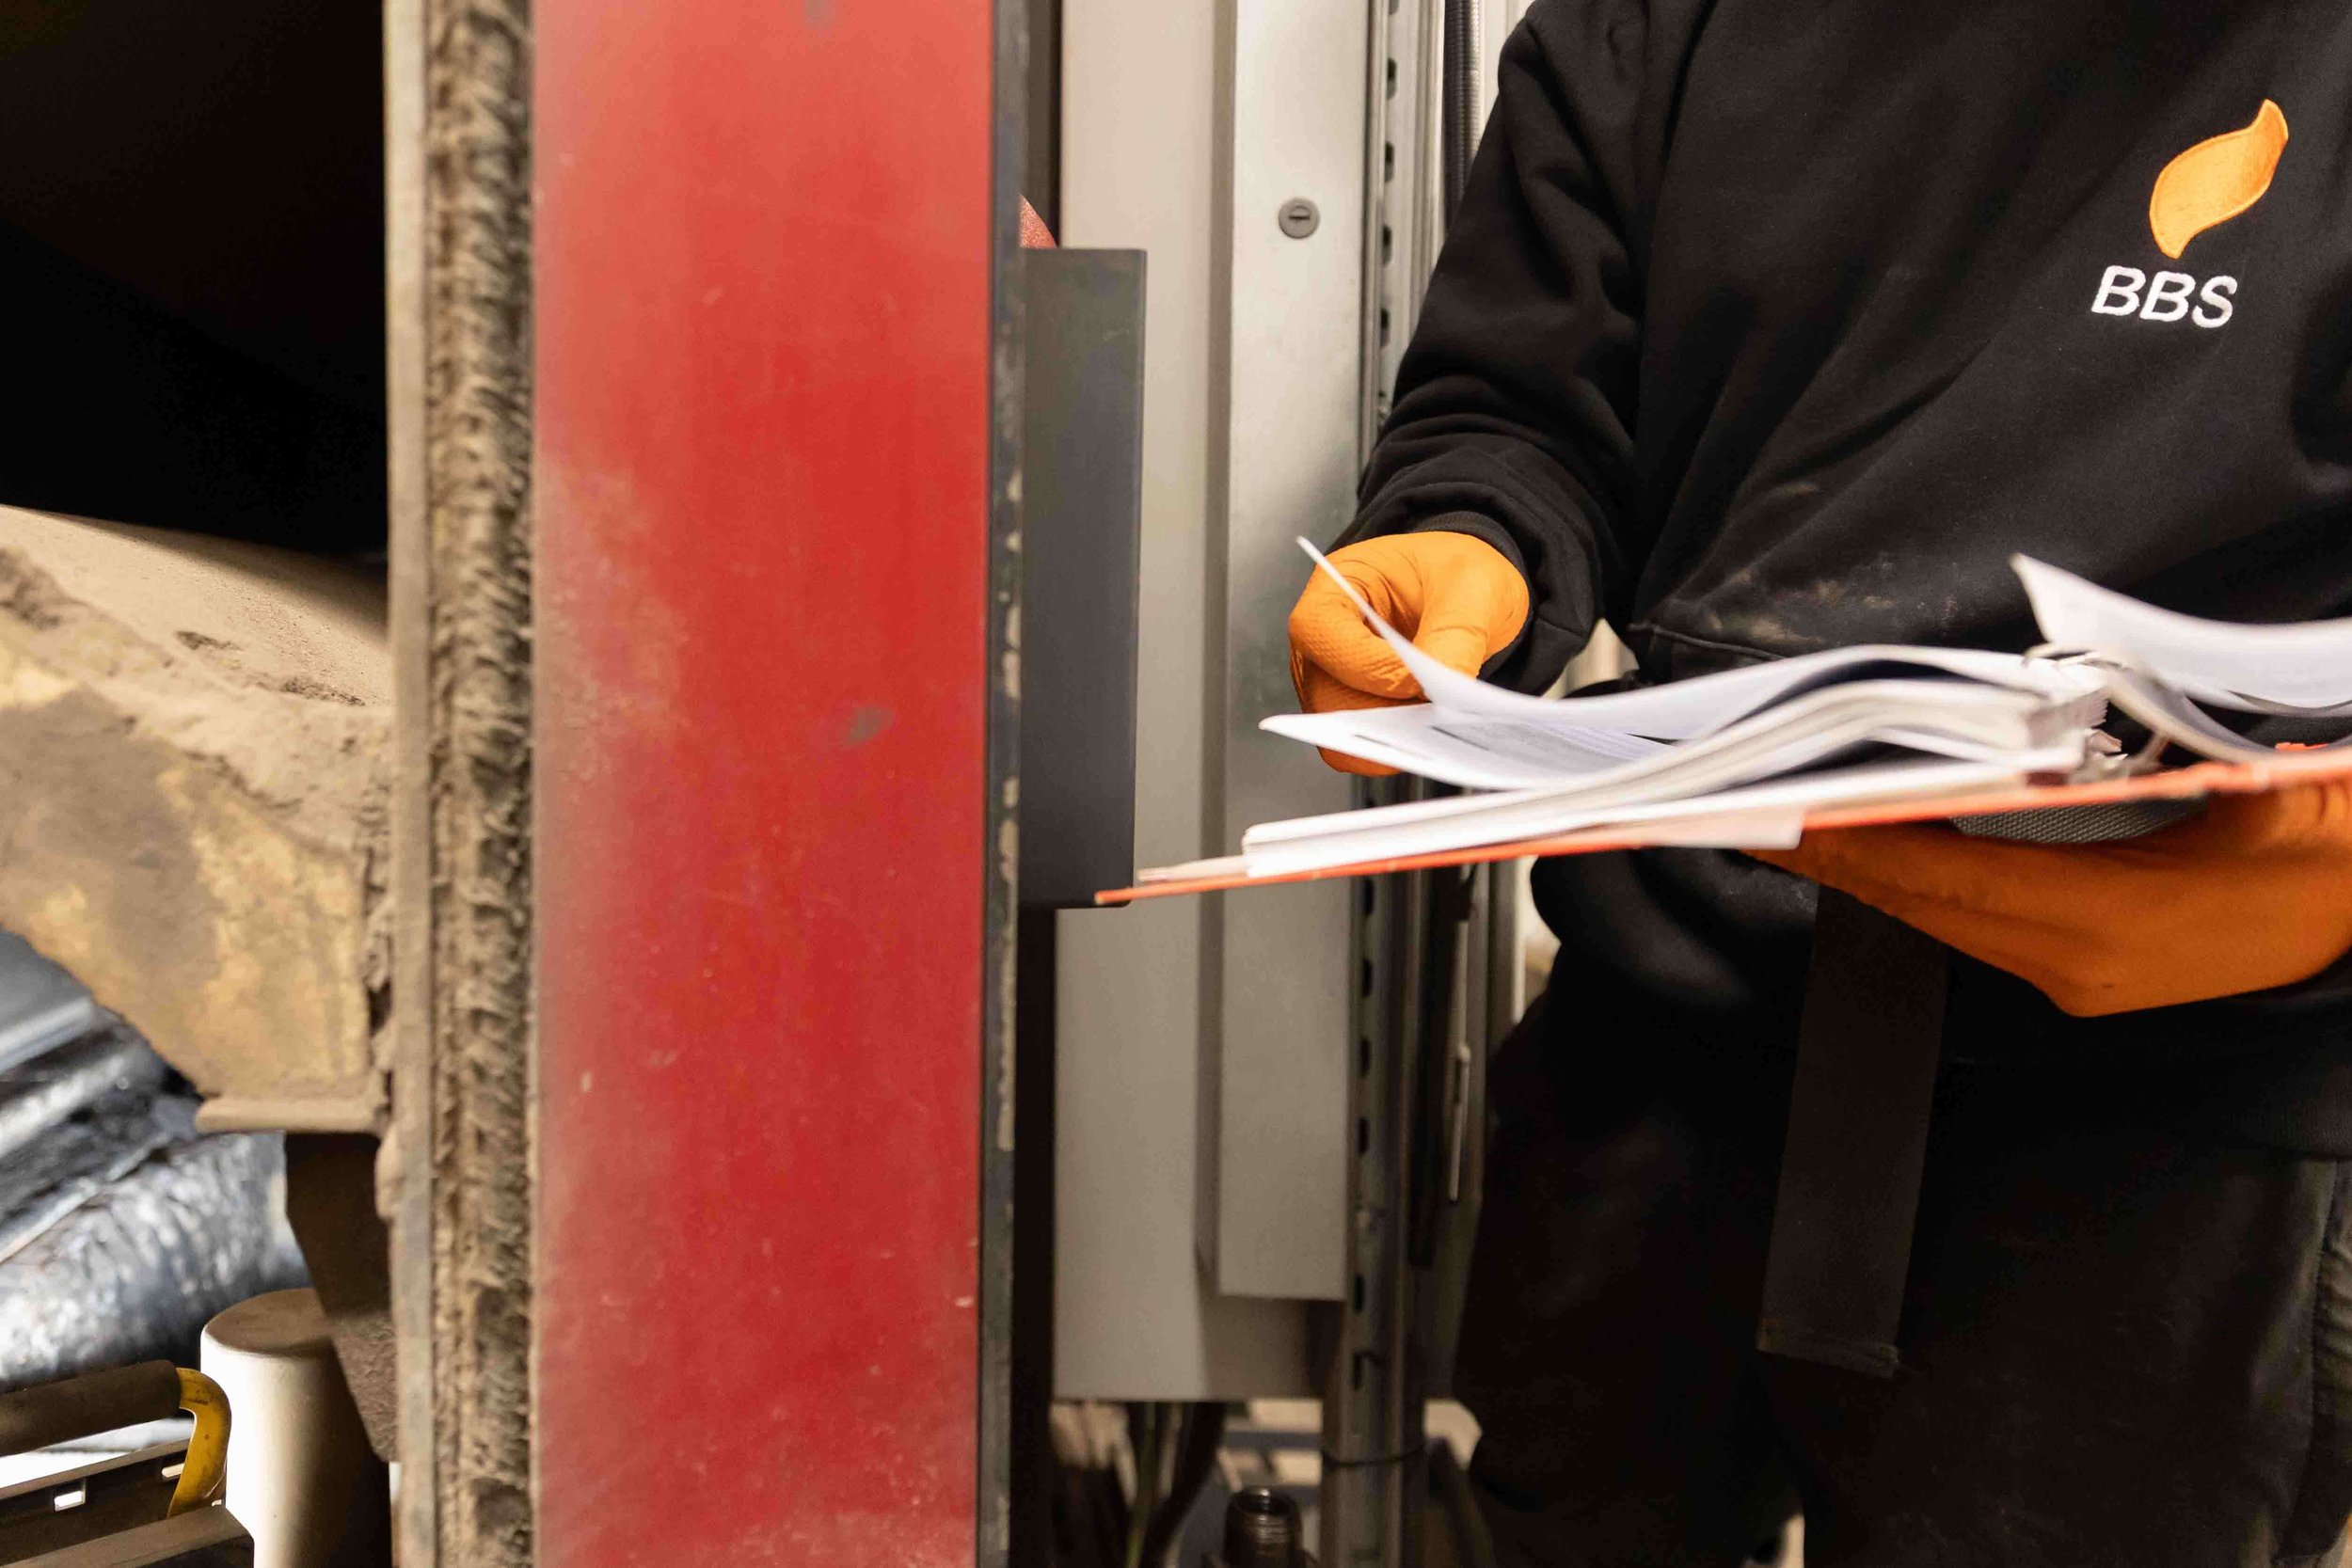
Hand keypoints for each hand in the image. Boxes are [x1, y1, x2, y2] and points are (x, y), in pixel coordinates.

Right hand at [1286, 532, 1529, 774]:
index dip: (1368, 666)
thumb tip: (1445, 691)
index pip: (1322, 634)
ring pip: (1341, 732)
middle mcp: (1321, 639)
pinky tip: (1431, 728)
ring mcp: (1329, 680)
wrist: (1462, 594)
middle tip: (1440, 708)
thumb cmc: (1453, 574)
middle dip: (1385, 712)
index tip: (1421, 683)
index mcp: (1335, 587)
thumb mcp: (1471, 586)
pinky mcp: (1349, 713)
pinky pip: (1358, 750)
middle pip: (1326, 696)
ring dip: (1394, 734)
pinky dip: (1395, 749)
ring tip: (1441, 715)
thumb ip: (1455, 636)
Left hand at [1751, 777, 2351, 1015]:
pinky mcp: (2090, 975)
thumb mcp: (2270, 790)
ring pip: (1946, 918)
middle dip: (1836, 856)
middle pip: (1925, 903)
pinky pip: (1982, 924)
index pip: (1945, 876)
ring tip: (1793, 822)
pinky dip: (1924, 883)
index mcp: (2108, 922)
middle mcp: (2076, 965)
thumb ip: (2168, 751)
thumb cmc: (2339, 853)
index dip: (1856, 843)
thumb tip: (2066, 717)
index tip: (1778, 815)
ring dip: (1871, 871)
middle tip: (1746, 811)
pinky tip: (1886, 846)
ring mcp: (2080, 980)